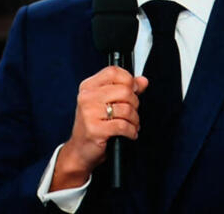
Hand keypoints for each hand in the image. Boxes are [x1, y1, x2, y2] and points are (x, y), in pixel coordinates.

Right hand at [50, 66, 148, 190]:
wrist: (80, 150)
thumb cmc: (94, 126)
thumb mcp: (106, 103)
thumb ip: (125, 89)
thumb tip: (142, 81)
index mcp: (88, 87)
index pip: (113, 72)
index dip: (129, 79)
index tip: (133, 89)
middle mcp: (87, 97)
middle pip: (124, 90)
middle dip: (135, 103)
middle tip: (131, 113)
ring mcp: (89, 113)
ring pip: (126, 109)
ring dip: (134, 120)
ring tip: (131, 125)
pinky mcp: (95, 129)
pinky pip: (123, 126)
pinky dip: (131, 131)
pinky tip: (129, 133)